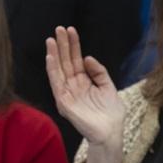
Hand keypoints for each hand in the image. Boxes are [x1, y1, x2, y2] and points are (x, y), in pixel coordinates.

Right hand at [45, 26, 123, 162]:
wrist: (111, 133)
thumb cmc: (111, 114)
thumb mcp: (108, 87)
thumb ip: (99, 72)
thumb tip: (87, 57)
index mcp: (83, 82)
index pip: (75, 60)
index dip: (73, 45)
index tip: (71, 30)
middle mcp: (72, 86)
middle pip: (65, 62)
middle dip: (62, 45)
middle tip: (58, 28)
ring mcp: (67, 94)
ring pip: (58, 70)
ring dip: (54, 55)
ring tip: (52, 39)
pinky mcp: (63, 102)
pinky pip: (56, 83)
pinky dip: (52, 70)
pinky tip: (51, 57)